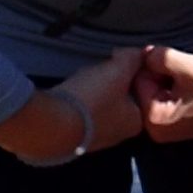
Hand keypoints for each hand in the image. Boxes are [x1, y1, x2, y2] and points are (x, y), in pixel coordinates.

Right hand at [0, 46, 146, 164]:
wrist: (52, 125)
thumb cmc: (92, 99)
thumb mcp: (117, 70)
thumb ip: (131, 58)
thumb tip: (137, 53)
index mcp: (136, 122)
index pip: (140, 92)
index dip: (128, 73)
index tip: (116, 64)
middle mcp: (117, 135)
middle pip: (117, 98)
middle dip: (106, 82)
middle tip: (96, 72)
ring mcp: (92, 139)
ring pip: (96, 105)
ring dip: (88, 90)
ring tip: (79, 81)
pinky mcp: (70, 138)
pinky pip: (76, 113)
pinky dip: (73, 101)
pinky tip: (67, 93)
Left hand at [133, 45, 192, 140]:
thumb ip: (162, 58)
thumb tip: (145, 54)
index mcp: (156, 118)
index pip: (138, 78)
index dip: (155, 64)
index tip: (178, 64)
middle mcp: (156, 129)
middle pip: (144, 87)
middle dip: (161, 74)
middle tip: (186, 73)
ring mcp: (166, 128)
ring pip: (154, 90)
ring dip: (169, 79)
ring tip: (191, 80)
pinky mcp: (175, 124)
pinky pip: (164, 98)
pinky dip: (175, 88)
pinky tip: (192, 87)